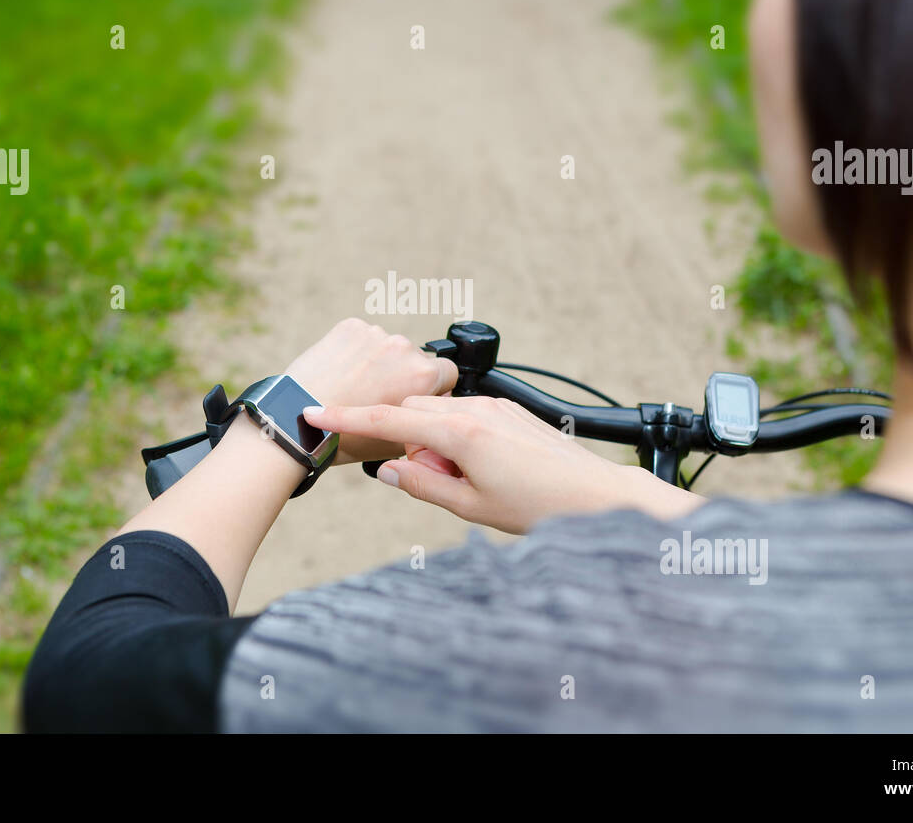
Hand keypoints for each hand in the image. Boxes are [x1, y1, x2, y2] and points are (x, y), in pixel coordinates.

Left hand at [283, 318, 457, 463]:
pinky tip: (339, 373)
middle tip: (377, 397)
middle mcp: (405, 349)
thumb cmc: (343, 438)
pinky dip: (354, 351)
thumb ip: (422, 422)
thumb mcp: (396, 444)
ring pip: (387, 347)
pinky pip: (362, 336)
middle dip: (402, 373)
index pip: (448, 372)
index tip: (411, 399)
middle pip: (416, 358)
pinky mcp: (351, 327)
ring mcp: (376, 334)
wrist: (295, 421)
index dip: (433, 388)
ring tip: (353, 387)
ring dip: (378, 362)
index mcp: (424, 377)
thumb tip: (430, 413)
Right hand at [303, 396, 702, 532]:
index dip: (347, 416)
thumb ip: (422, 484)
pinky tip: (476, 469)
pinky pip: (464, 416)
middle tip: (425, 478)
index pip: (388, 420)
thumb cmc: (539, 505)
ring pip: (439, 414)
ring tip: (462, 481)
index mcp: (461, 433)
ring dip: (432, 442)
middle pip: (412, 411)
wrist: (596, 494)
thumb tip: (387, 469)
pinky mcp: (508, 411)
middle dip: (402, 440)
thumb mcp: (470, 506)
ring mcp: (494, 406)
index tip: (315, 411)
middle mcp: (476, 410)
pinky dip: (455, 438)